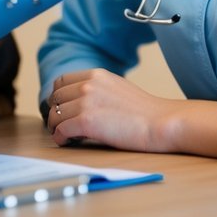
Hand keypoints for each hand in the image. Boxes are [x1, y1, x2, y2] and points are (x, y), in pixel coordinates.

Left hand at [44, 69, 216, 157]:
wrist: (161, 123)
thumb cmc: (146, 111)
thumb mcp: (118, 87)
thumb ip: (98, 88)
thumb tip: (81, 99)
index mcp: (95, 75)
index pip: (61, 81)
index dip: (58, 96)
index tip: (62, 107)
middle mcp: (88, 85)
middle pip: (55, 98)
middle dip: (56, 112)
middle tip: (61, 124)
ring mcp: (86, 102)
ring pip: (55, 115)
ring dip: (57, 126)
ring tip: (65, 134)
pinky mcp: (87, 121)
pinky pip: (61, 130)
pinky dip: (60, 137)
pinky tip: (66, 141)